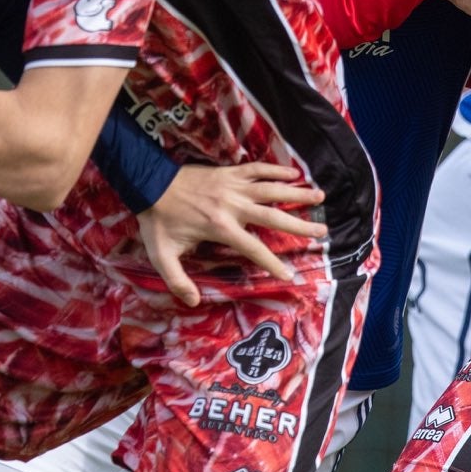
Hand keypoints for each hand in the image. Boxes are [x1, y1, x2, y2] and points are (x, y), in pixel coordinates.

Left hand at [136, 162, 326, 305]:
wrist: (148, 183)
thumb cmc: (157, 221)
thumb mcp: (162, 255)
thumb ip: (177, 280)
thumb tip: (193, 302)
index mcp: (221, 227)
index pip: (254, 249)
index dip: (272, 263)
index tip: (290, 274)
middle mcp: (233, 205)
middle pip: (273, 216)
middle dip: (300, 225)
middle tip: (322, 231)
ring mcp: (232, 186)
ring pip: (271, 189)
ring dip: (297, 192)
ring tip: (321, 195)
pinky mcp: (228, 172)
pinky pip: (257, 169)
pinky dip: (276, 169)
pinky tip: (294, 172)